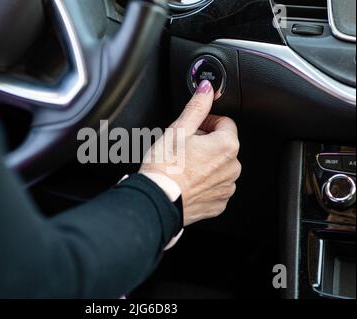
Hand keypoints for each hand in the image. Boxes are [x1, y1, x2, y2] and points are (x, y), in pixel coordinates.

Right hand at [140, 80, 240, 225]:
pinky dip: (204, 183)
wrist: (157, 200)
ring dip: (205, 163)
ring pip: (219, 166)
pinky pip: (215, 187)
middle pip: (222, 145)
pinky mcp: (218, 204)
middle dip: (205, 143)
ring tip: (183, 166)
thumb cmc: (165, 167)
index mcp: (226, 146)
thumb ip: (197, 107)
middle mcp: (233, 168)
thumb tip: (207, 89)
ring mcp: (226, 188)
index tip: (191, 130)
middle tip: (183, 148)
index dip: (205, 123)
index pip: (224, 123)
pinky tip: (187, 181)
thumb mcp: (178, 130)